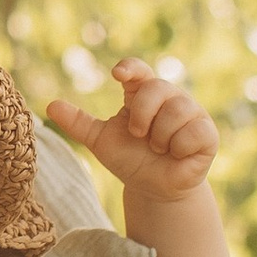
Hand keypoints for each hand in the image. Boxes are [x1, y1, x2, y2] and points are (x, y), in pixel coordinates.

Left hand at [45, 58, 217, 204]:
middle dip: (142, 116)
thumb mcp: (101, 142)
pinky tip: (177, 154)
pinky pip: (193, 131)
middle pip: (157, 87)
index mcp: (143, 94)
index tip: (118, 74)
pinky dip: (179, 146)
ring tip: (158, 148)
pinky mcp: (207, 133)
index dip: (131, 68)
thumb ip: (79, 123)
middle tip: (139, 135)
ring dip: (159, 136)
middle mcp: (170, 97)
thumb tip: (50, 106)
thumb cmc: (129, 160)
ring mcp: (191, 113)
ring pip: (176, 110)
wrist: (153, 188)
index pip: (138, 70)